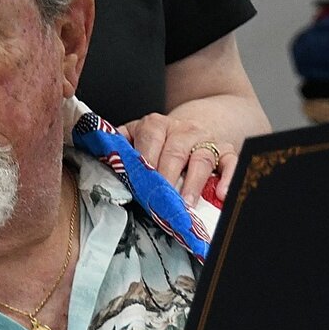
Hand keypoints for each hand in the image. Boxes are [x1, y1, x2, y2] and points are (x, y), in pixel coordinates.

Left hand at [118, 112, 236, 204]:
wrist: (190, 128)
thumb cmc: (158, 142)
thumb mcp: (136, 139)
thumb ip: (120, 148)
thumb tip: (97, 159)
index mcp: (156, 125)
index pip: (149, 141)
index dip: (145, 164)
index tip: (139, 186)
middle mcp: (183, 129)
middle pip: (174, 153)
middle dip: (166, 179)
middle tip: (161, 202)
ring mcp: (206, 140)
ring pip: (202, 159)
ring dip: (193, 184)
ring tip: (186, 205)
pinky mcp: (226, 151)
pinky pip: (231, 162)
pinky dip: (229, 178)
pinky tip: (222, 194)